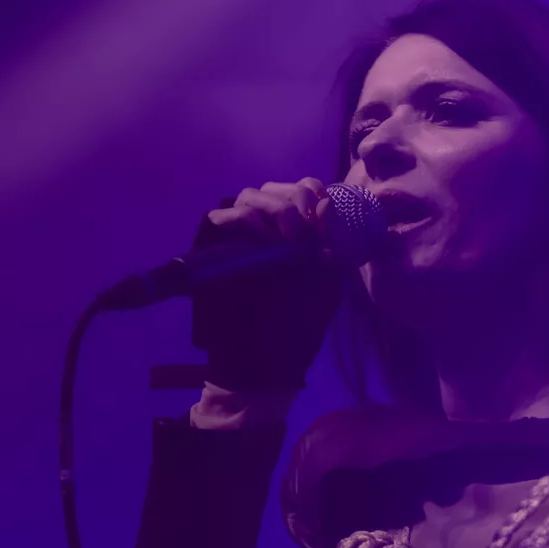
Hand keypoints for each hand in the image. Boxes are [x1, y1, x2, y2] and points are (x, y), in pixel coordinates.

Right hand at [191, 179, 344, 392]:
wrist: (265, 360)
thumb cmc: (299, 323)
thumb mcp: (328, 280)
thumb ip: (334, 242)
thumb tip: (326, 202)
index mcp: (296, 232)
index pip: (301, 188)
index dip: (312, 192)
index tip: (322, 212)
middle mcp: (266, 229)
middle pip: (274, 188)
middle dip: (293, 201)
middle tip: (303, 234)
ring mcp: (239, 237)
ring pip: (249, 196)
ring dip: (272, 209)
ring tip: (286, 239)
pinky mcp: (214, 248)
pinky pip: (221, 217)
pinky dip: (244, 221)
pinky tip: (265, 241)